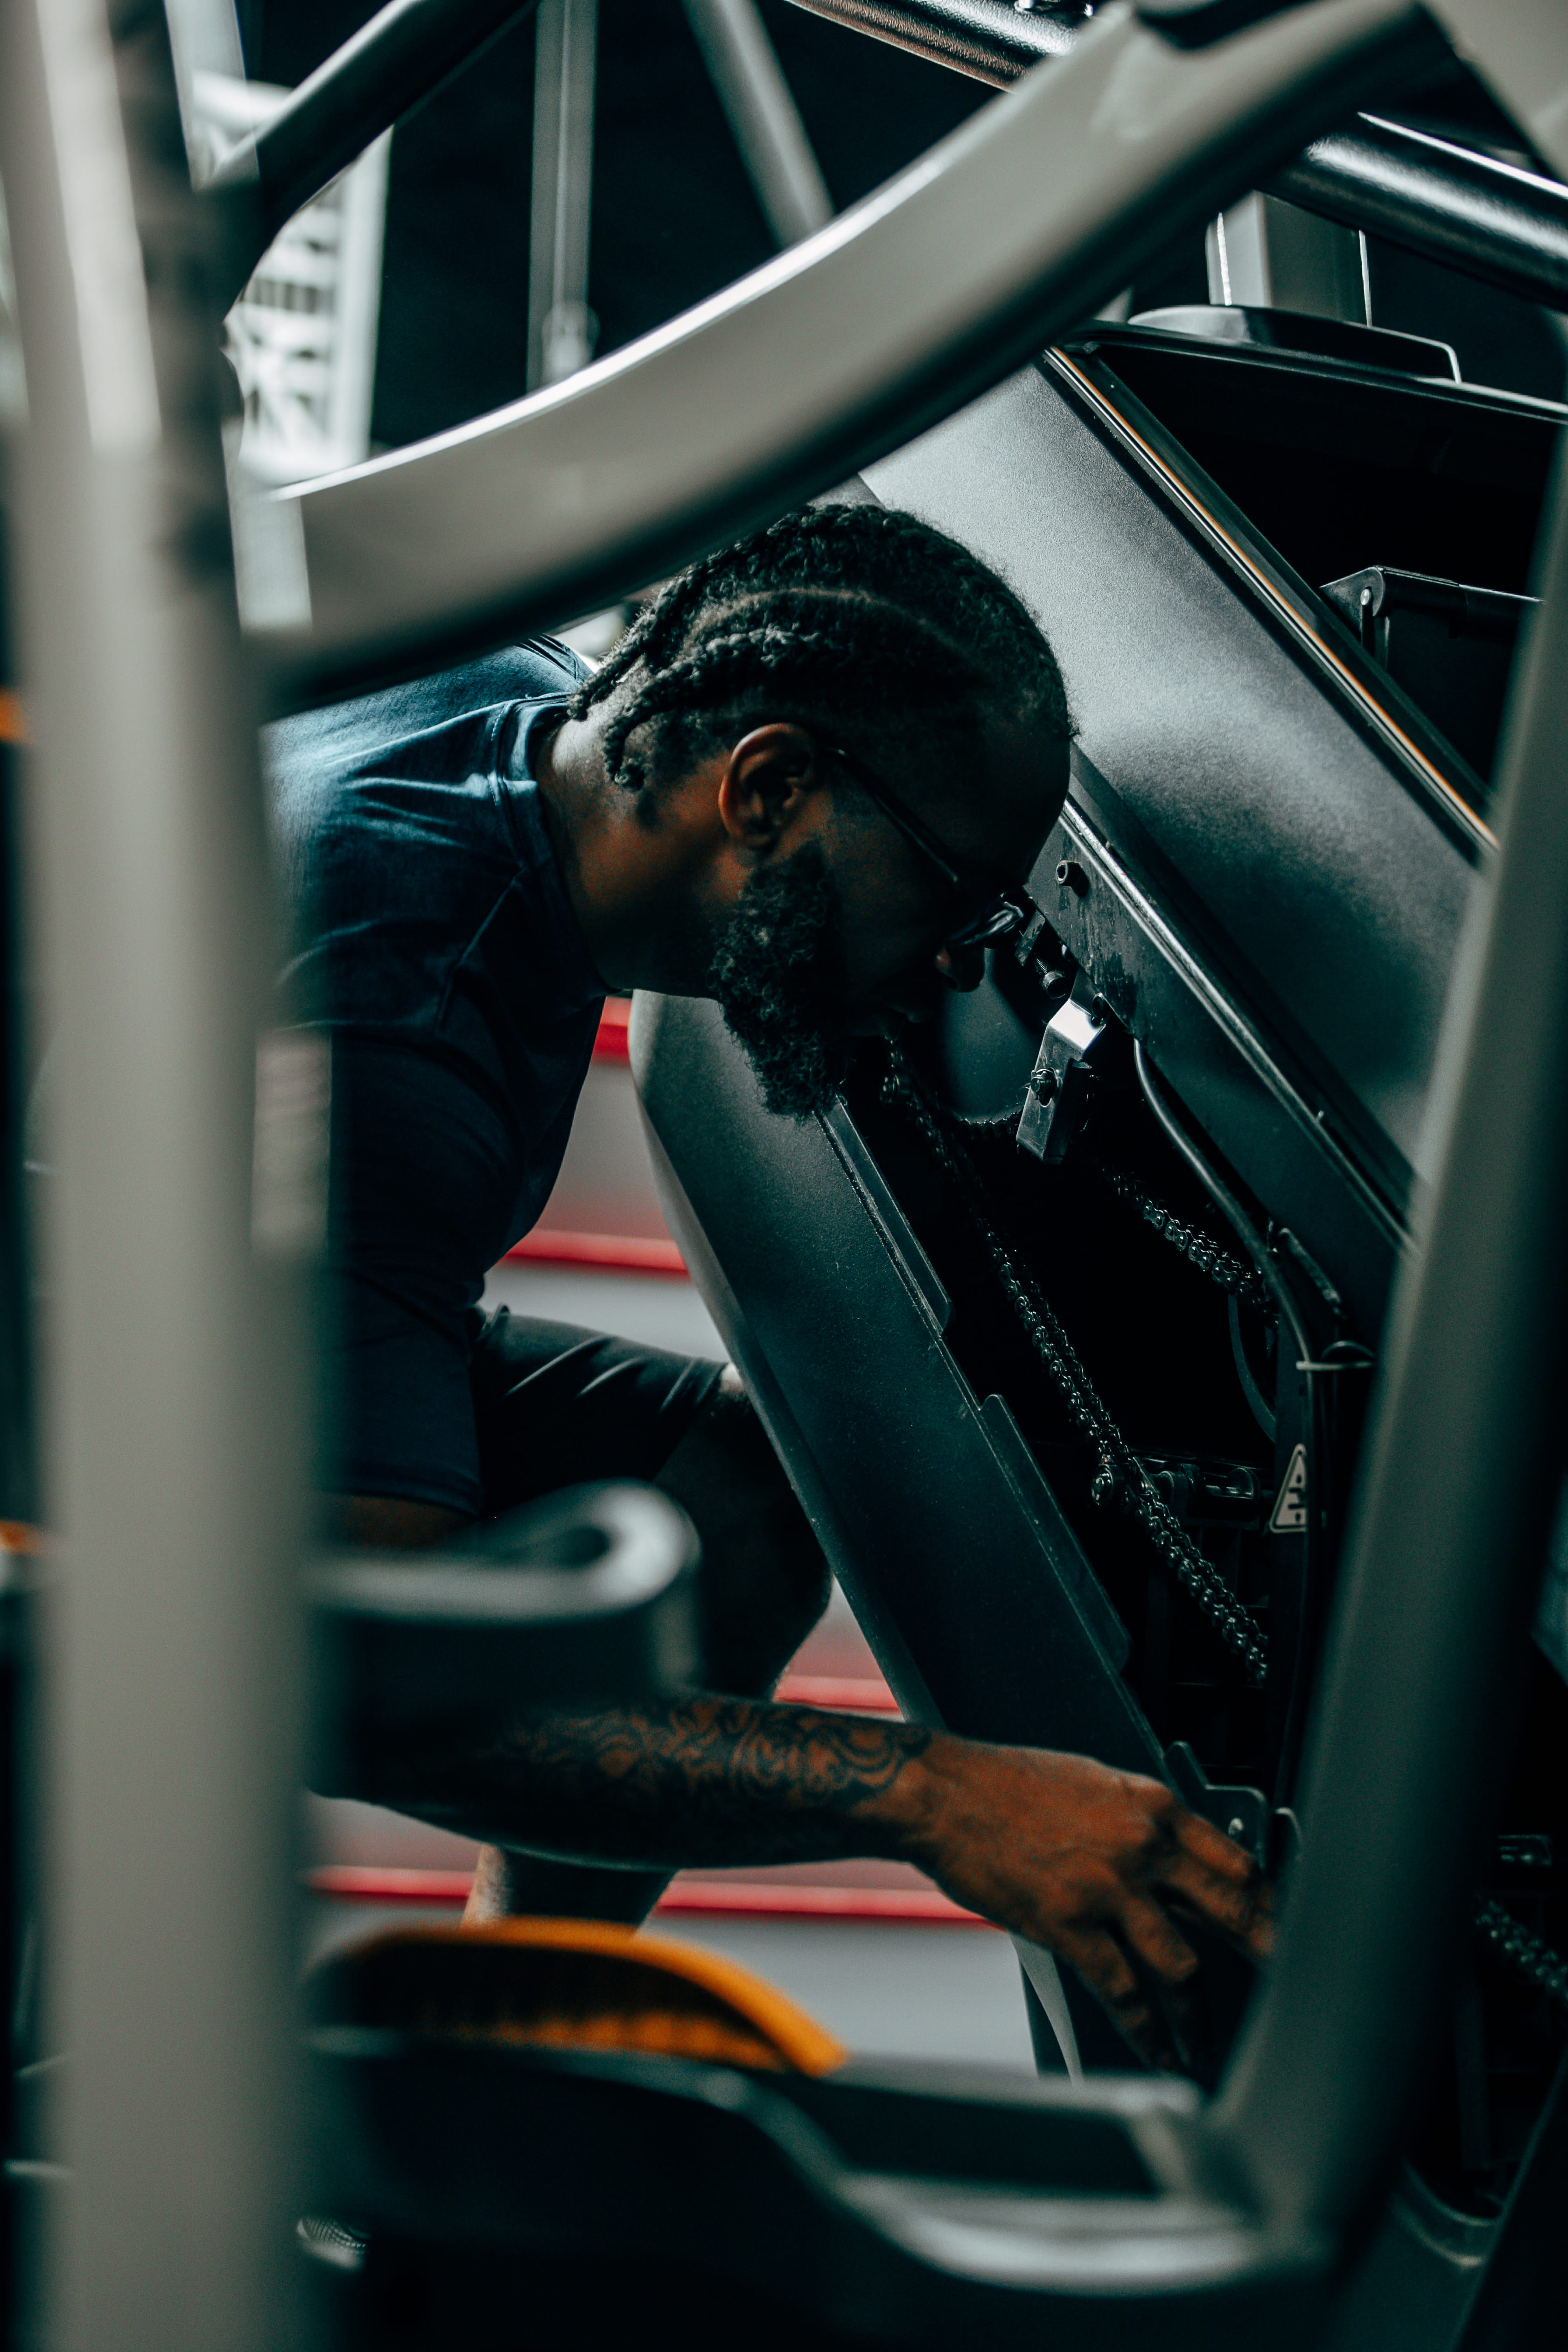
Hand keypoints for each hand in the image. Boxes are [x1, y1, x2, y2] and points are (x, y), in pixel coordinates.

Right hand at [897, 1737, 1274, 2071]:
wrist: (946, 1794)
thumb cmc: (1012, 1784)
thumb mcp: (1096, 1783)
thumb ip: (1144, 1821)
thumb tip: (1179, 1857)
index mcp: (1153, 1807)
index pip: (1236, 1861)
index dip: (1268, 1902)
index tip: (1282, 1927)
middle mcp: (1141, 1848)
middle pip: (1228, 1912)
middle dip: (1264, 1958)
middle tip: (1289, 1990)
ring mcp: (1107, 1889)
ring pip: (1180, 1965)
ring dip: (1199, 2016)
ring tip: (1207, 2045)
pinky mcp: (1069, 1925)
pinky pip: (1123, 1990)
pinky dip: (1146, 2029)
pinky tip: (1156, 2048)